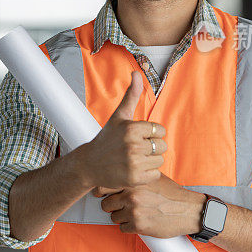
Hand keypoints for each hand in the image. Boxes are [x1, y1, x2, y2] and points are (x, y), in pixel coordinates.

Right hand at [78, 71, 166, 189]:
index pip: (160, 131)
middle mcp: (133, 145)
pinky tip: (134, 169)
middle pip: (161, 146)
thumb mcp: (119, 116)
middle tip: (134, 149)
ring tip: (134, 159)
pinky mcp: (134, 178)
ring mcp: (133, 163)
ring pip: (159, 160)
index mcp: (131, 128)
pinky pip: (155, 174)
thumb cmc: (107, 138)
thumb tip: (136, 73)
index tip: (138, 137)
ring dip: (150, 161)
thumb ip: (131, 95)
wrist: (90, 164)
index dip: (151, 134)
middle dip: (151, 148)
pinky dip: (147, 174)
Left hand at [99, 173, 205, 238]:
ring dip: (121, 217)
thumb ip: (135, 177)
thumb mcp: (153, 177)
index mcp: (133, 181)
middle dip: (113, 206)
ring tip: (135, 214)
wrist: (188, 210)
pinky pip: (122, 228)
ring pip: (113, 217)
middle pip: (105, 204)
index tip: (103, 194)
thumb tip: (118, 175)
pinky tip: (140, 221)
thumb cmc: (171, 194)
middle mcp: (131, 195)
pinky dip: (129, 227)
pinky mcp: (138, 226)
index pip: (103, 187)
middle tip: (122, 206)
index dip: (102, 192)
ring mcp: (134, 211)